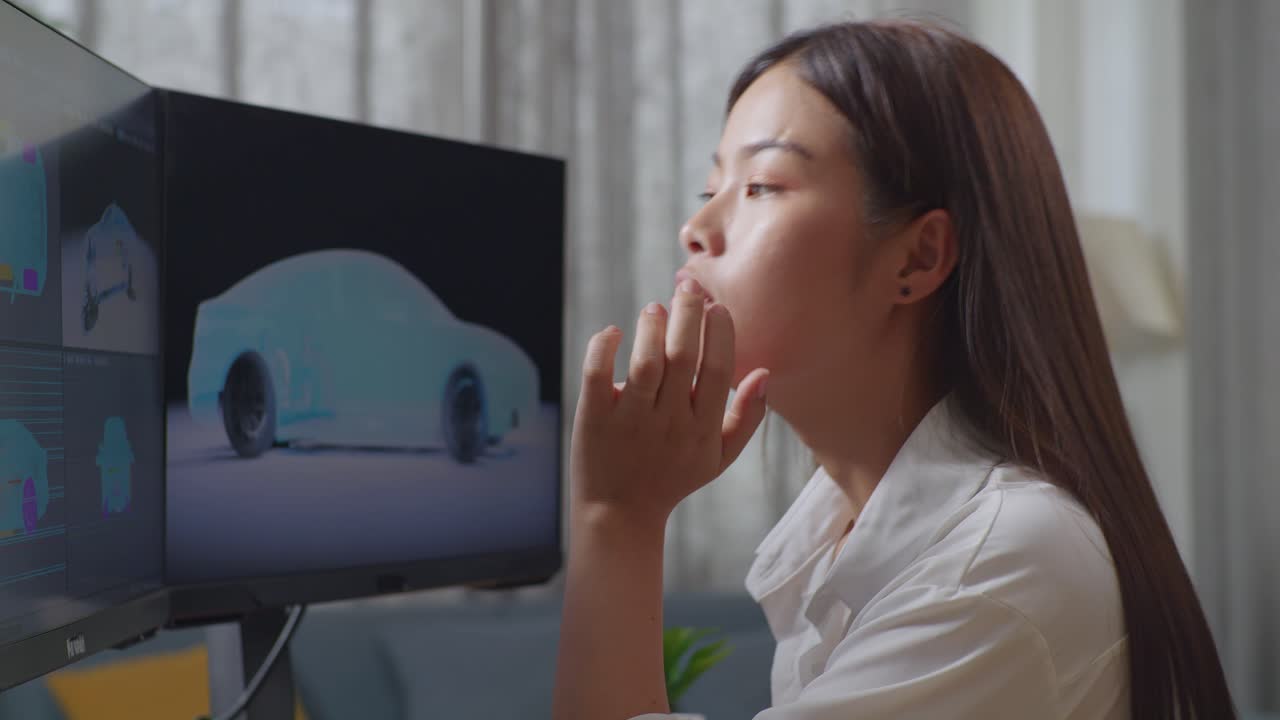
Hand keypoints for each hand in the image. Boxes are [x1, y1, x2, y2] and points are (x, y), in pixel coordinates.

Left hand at [570, 278, 770, 528]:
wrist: (620, 514)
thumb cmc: (673, 478)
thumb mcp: (719, 457)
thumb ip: (746, 417)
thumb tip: (764, 373)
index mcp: (702, 429)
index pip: (716, 370)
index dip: (719, 333)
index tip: (716, 307)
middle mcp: (669, 424)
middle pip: (682, 358)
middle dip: (688, 315)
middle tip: (687, 288)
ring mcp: (630, 422)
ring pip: (644, 365)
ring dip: (651, 328)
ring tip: (656, 308)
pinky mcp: (594, 420)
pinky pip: (597, 376)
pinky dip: (603, 348)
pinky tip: (613, 332)